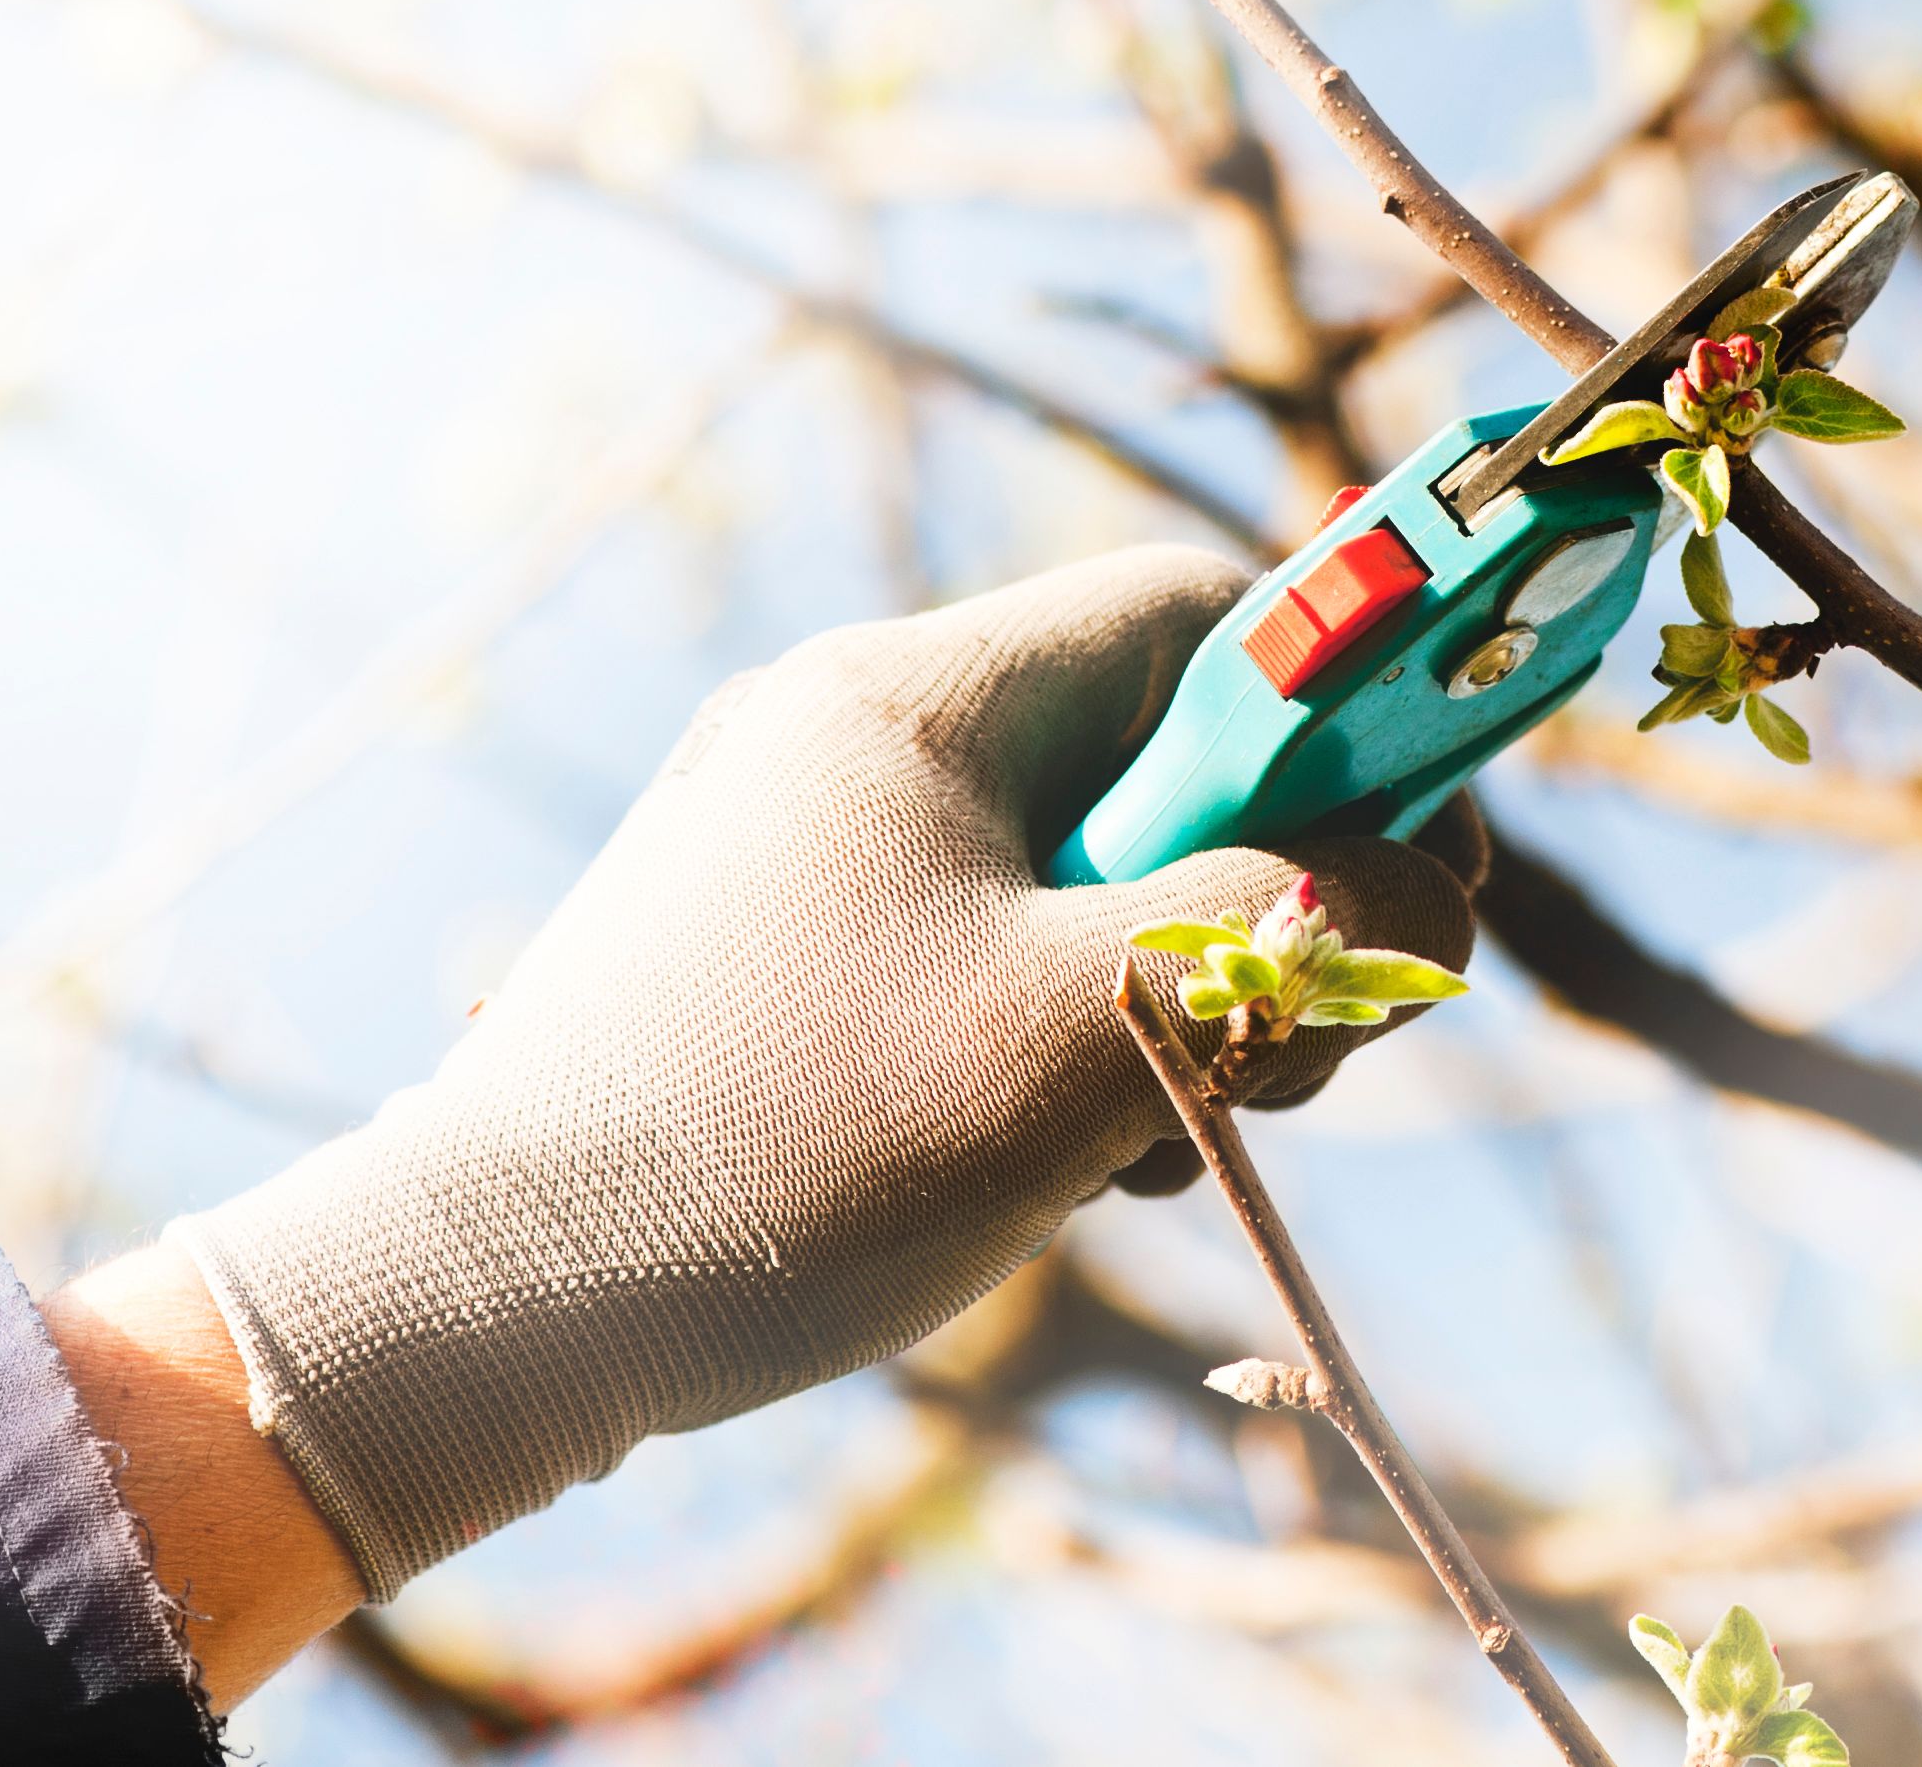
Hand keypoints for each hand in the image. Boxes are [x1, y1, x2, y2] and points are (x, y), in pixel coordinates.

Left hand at [160, 548, 1475, 1599]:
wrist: (487, 1304)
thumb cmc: (790, 1145)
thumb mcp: (1092, 1033)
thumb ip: (1288, 929)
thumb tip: (1433, 886)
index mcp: (921, 696)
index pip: (1206, 618)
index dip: (1348, 718)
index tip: (1414, 865)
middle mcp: (853, 735)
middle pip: (1158, 758)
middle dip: (1267, 901)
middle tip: (1295, 1053)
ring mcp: (802, 848)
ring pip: (1083, 876)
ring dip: (1172, 997)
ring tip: (1141, 1139)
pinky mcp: (769, 959)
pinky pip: (985, 953)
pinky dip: (1062, 1041)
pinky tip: (1044, 1164)